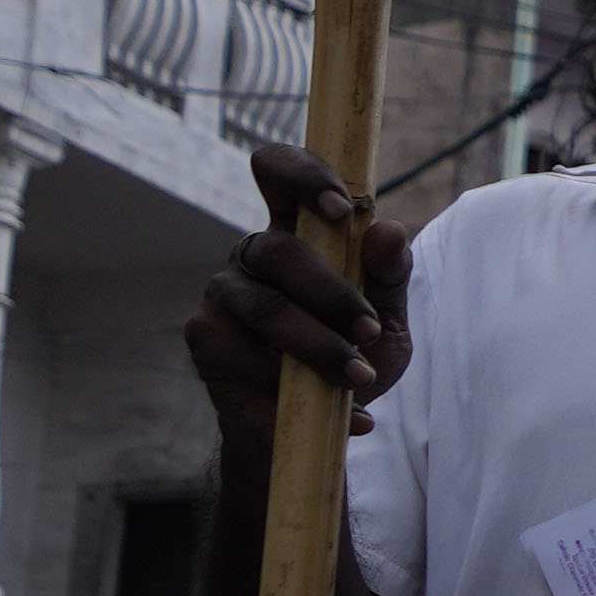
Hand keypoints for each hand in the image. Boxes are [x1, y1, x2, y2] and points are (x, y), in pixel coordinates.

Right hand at [186, 134, 402, 426]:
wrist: (320, 423)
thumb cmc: (353, 352)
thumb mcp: (388, 316)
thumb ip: (390, 275)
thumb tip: (389, 230)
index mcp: (293, 230)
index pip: (278, 172)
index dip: (303, 176)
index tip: (340, 209)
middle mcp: (250, 254)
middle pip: (277, 251)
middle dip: (331, 294)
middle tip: (370, 331)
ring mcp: (221, 295)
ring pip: (265, 309)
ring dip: (320, 345)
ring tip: (360, 377)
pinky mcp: (205, 341)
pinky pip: (249, 360)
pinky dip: (304, 389)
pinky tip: (346, 415)